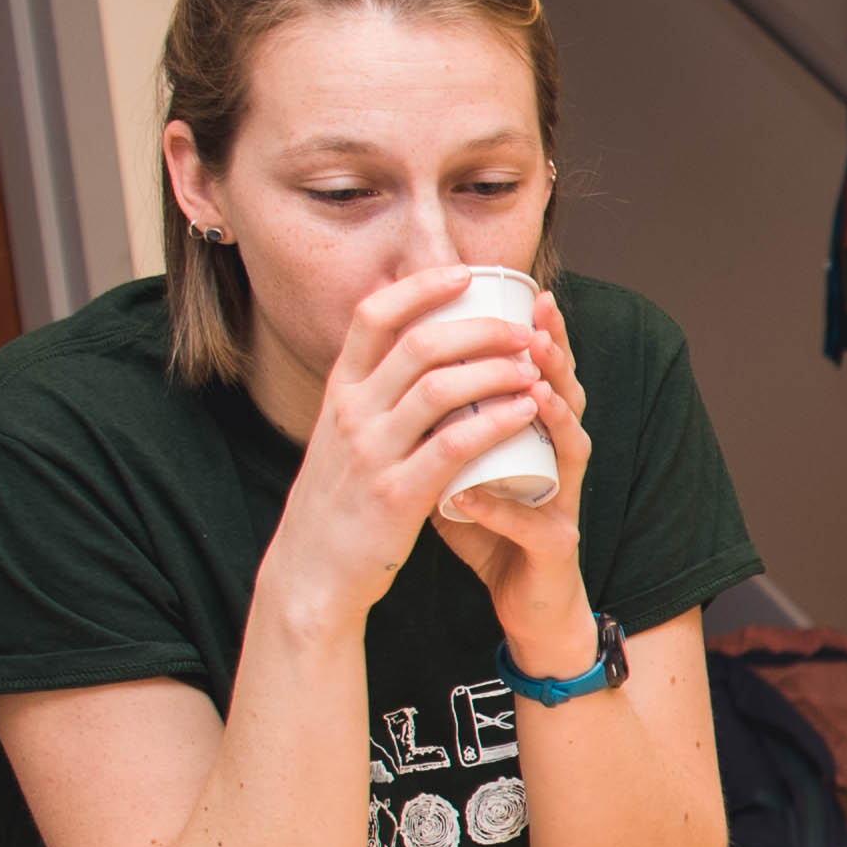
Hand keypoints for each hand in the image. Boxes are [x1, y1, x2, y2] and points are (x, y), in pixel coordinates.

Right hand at [277, 264, 575, 622]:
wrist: (311, 572)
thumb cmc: (340, 500)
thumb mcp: (342, 434)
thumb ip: (373, 394)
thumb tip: (414, 346)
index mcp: (339, 391)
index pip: (372, 315)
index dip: (420, 287)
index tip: (465, 274)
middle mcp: (350, 412)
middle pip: (419, 344)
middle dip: (479, 328)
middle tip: (523, 331)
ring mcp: (371, 451)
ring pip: (440, 388)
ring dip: (496, 371)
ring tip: (535, 367)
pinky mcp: (396, 493)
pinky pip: (454, 444)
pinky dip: (495, 422)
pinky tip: (527, 412)